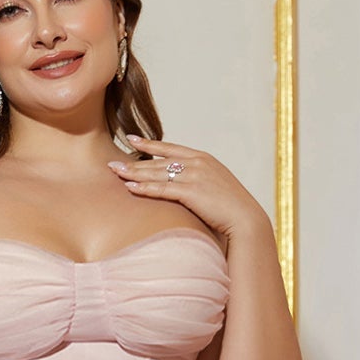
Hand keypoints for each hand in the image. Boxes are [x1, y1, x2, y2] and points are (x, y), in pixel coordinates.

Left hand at [108, 135, 267, 240]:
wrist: (246, 219)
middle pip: (159, 160)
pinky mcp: (192, 191)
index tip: (132, 140)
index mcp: (203, 159)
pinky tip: (130, 187)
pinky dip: (145, 188)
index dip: (150, 145)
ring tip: (115, 173)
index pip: (171, 149)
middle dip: (134, 161)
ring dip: (134, 173)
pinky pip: (162, 188)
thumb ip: (199, 183)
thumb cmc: (231, 209)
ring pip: (157, 173)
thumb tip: (185, 189)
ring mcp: (194, 176)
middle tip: (113, 162)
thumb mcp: (215, 188)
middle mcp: (197, 163)